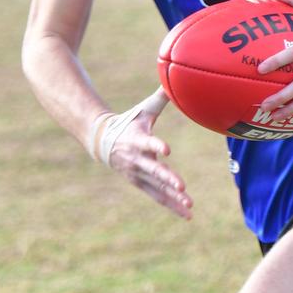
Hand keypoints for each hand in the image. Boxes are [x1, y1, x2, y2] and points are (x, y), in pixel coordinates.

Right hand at [89, 87, 192, 218]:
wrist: (102, 141)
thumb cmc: (129, 122)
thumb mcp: (143, 109)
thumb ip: (160, 98)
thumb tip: (174, 78)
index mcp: (137, 140)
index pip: (148, 143)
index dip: (156, 146)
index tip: (166, 150)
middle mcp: (137, 160)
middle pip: (154, 171)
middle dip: (168, 179)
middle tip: (182, 187)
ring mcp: (138, 175)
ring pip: (157, 188)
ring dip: (173, 198)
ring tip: (189, 205)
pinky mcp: (140, 184)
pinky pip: (158, 197)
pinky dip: (172, 206)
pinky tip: (188, 214)